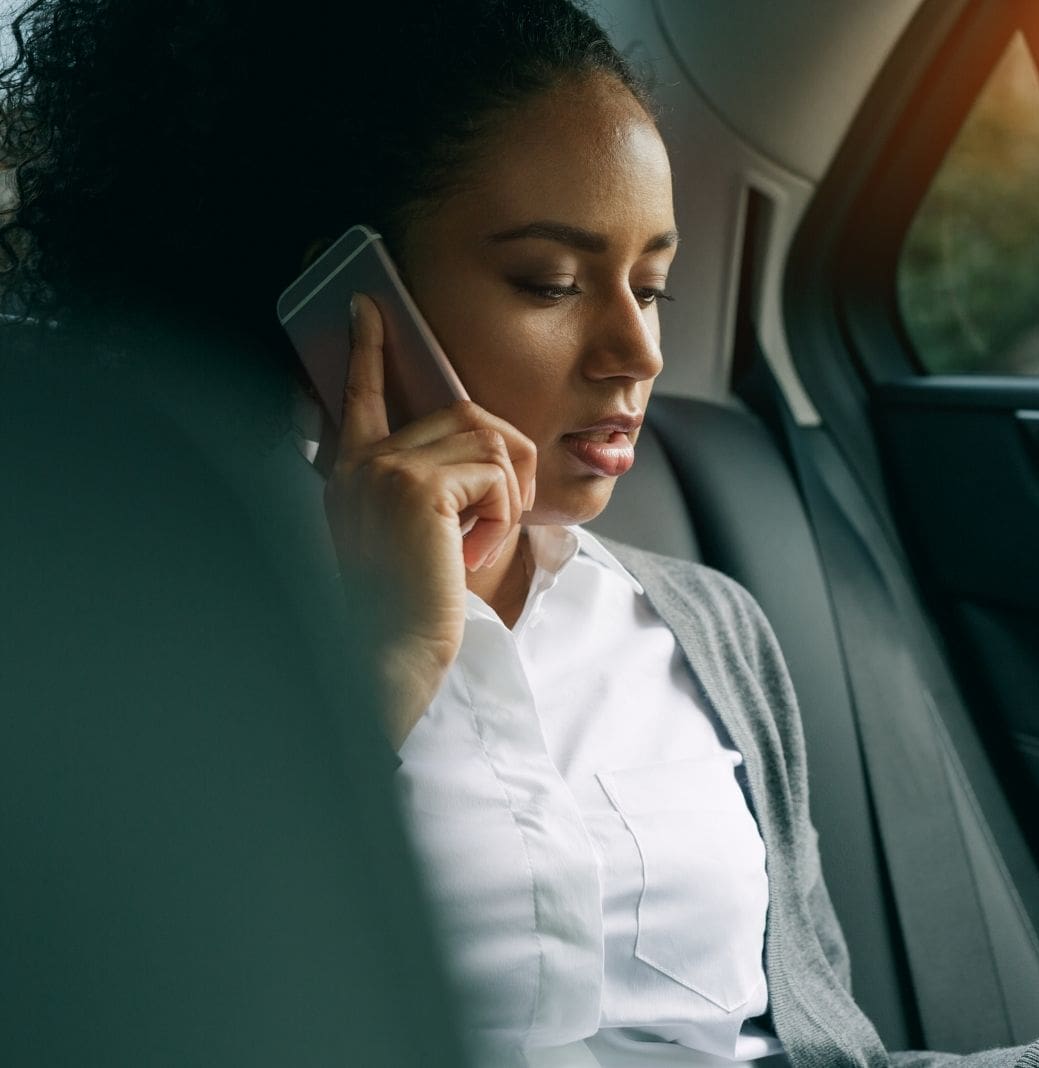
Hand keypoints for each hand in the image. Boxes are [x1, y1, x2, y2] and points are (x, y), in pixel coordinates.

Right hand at [323, 292, 536, 744]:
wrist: (393, 656)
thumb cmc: (414, 612)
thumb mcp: (421, 539)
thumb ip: (436, 491)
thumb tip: (489, 453)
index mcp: (353, 474)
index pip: (361, 397)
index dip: (369, 351)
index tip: (368, 308)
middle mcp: (362, 464)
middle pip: (465, 416)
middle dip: (504, 462)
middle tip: (499, 518)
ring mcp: (386, 471)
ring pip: (489, 441)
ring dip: (505, 496)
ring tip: (476, 543)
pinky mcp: (419, 489)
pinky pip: (497, 475)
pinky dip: (503, 517)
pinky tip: (469, 553)